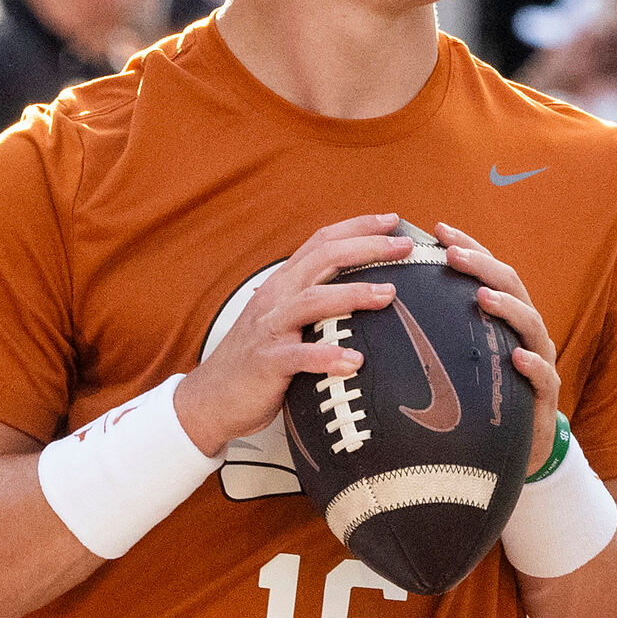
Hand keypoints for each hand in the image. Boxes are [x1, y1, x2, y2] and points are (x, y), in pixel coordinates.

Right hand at [173, 214, 411, 455]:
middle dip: (366, 248)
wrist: (212, 397)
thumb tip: (363, 291)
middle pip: (323, 259)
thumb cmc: (258, 357)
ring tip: (388, 295)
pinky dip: (327, 357)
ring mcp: (271, 328)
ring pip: (313, 300)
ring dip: (353, 295)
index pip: (322, 242)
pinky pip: (300, 356)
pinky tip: (354, 361)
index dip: (358, 227)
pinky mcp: (267, 362)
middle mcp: (277, 297)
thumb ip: (315, 302)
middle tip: (404, 246)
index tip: (393, 220)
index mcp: (285, 284)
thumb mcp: (285, 319)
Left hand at [433, 222, 562, 475]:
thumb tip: (383, 307)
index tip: (438, 229)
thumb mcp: (457, 360)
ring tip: (482, 296)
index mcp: (504, 317)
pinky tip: (516, 358)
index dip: (468, 247)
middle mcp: (524, 331)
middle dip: (482, 266)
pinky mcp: (546, 395)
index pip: (488, 272)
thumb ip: (437, 332)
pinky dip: (531, 364)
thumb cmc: (479, 399)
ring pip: (530, 324)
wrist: (515, 449)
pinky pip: (543, 375)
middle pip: (511, 286)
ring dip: (507, 307)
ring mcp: (540, 360)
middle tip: (452, 253)